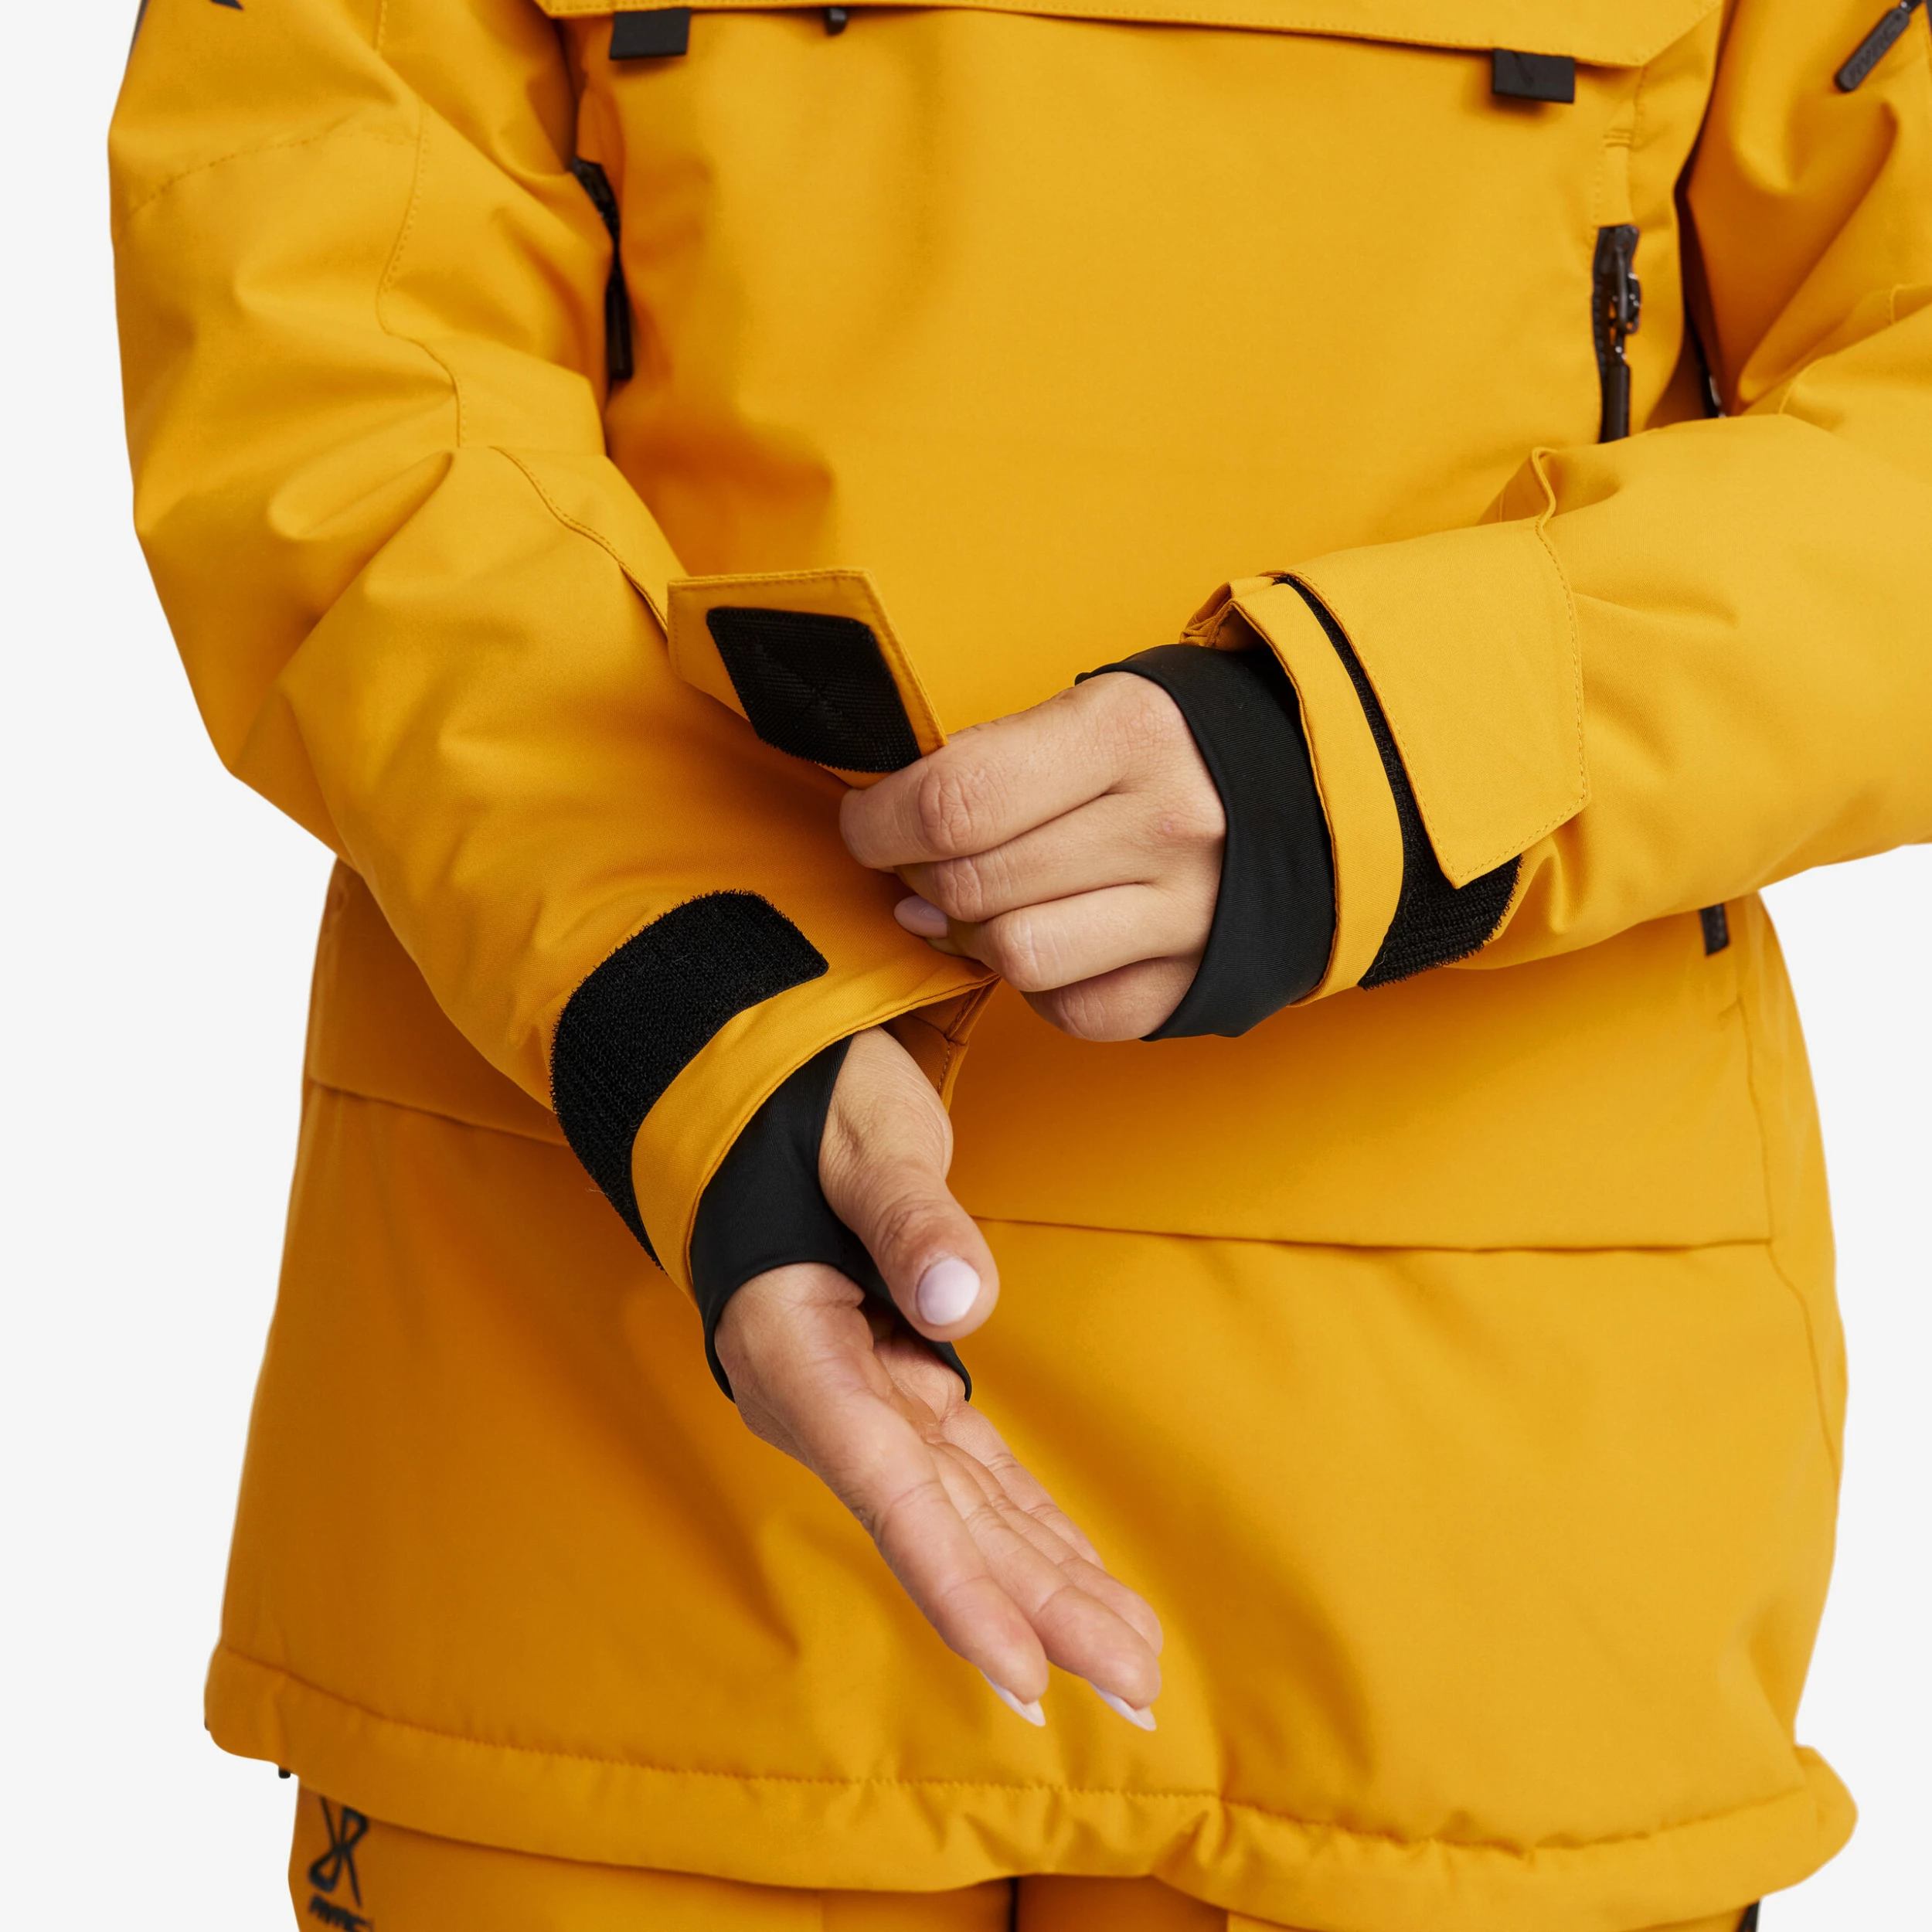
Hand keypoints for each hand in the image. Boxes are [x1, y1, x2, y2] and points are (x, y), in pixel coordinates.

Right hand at [714, 1028, 1162, 1721]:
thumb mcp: (858, 1135)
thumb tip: (963, 1301)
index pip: (884, 1483)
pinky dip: (1029, 1526)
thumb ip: (905, 1215)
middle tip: (1136, 1689)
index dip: (954, 1583)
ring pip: (966, 1510)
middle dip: (1035, 1611)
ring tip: (1132, 1661)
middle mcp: (823, 1396)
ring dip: (1045, 1585)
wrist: (757, 1093)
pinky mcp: (900, 1382)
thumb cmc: (803, 1104)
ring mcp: (863, 1397)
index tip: (1021, 1672)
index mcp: (794, 1346)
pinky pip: (973, 1471)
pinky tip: (1083, 1581)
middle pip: (940, 1521)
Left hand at [840, 674, 1222, 1039]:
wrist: (1308, 791)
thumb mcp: (1090, 711)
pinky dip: (1038, 987)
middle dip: (917, 880)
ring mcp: (1188, 912)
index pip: (956, 799)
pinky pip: (1071, 1011)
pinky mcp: (1192, 981)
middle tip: (917, 866)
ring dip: (969, 939)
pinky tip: (1046, 940)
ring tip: (968, 911)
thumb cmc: (1164, 749)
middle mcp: (1167, 823)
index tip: (866, 825)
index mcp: (1127, 732)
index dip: (881, 823)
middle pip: (974, 883)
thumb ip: (992, 760)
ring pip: (1016, 956)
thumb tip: (888, 825)